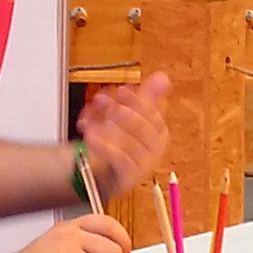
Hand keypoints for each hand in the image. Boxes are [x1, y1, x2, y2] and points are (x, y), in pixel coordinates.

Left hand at [77, 69, 172, 203]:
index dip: (135, 100)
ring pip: (129, 142)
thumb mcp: (133, 116)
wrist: (107, 173)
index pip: (152, 112)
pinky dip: (103, 145)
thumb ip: (147, 96)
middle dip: (120, 110)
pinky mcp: (128, 175)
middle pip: (142, 126)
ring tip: (89, 119)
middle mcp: (154, 147)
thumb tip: (163, 76)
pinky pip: (118, 158)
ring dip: (106, 126)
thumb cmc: (122, 143)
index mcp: (159, 131)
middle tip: (100, 99)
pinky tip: (90, 135)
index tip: (119, 90)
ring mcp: (143, 163)